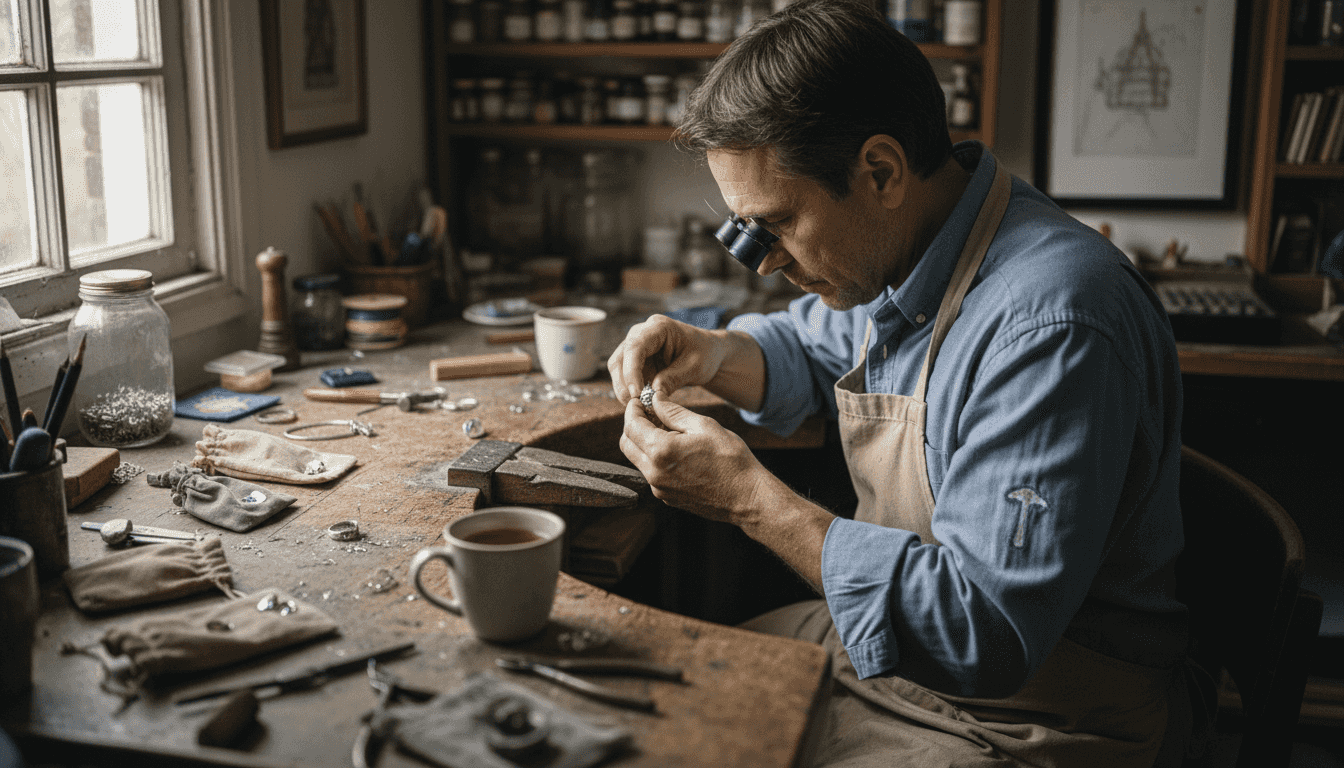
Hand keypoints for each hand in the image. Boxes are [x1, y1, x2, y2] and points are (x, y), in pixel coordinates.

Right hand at [607, 315, 731, 405]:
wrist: (708, 352)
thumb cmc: (705, 353)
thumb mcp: (695, 367)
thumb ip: (674, 378)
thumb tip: (653, 394)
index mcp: (658, 327)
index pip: (635, 347)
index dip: (631, 371)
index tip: (636, 393)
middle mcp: (641, 334)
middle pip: (620, 358)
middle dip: (624, 383)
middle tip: (635, 405)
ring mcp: (636, 347)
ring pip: (617, 369)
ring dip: (624, 389)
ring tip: (640, 406)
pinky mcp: (636, 361)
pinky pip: (624, 377)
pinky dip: (629, 391)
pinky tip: (641, 403)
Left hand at [619, 393, 778, 524]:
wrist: (747, 497)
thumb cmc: (731, 460)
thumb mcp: (704, 426)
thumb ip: (673, 412)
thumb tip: (655, 399)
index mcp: (662, 451)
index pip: (631, 426)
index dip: (633, 409)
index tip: (640, 401)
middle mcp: (654, 473)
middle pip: (627, 444)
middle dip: (633, 426)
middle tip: (648, 414)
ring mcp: (659, 488)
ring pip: (637, 460)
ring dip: (643, 443)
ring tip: (666, 431)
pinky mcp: (666, 497)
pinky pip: (651, 474)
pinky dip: (654, 459)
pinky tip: (675, 451)